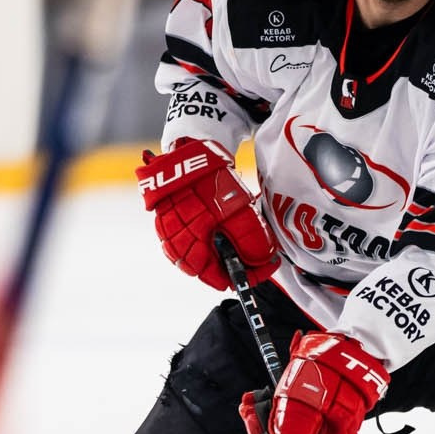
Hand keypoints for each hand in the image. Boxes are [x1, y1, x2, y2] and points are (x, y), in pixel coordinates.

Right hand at [136, 139, 277, 289]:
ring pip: (200, 258)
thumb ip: (250, 241)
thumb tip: (261, 261)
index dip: (248, 275)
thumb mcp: (237, 213)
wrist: (186, 154)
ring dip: (223, 253)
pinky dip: (209, 242)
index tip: (267, 267)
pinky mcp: (168, 223)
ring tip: (242, 238)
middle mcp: (176, 247)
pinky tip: (222, 228)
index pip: (221, 279)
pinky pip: (189, 243)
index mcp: (191, 249)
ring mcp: (169, 235)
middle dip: (236, 264)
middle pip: (210, 271)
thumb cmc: (209, 183)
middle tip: (258, 253)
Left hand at [237, 331, 388, 433]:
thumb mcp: (311, 391)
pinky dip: (271, 408)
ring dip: (264, 419)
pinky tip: (259, 396)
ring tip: (253, 400)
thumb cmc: (335, 367)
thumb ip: (298, 419)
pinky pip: (287, 417)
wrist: (352, 346)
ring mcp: (318, 425)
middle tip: (250, 412)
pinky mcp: (311, 411)